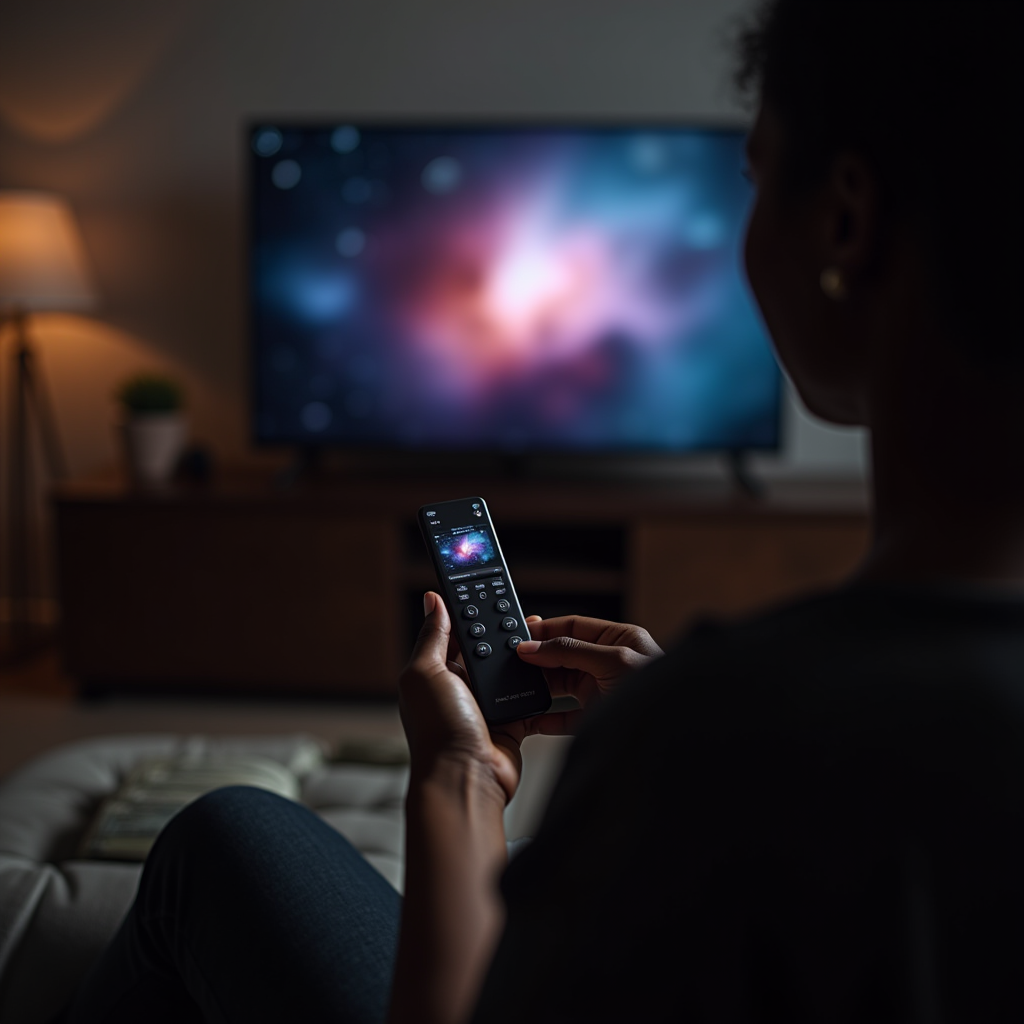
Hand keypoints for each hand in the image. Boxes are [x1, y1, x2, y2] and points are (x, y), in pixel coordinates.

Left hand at [399, 592, 521, 803]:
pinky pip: (526, 696)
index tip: (483, 590)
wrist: (467, 779)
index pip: (452, 633)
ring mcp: (484, 706)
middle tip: (517, 613)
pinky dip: (536, 684)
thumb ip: (432, 635)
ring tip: (535, 637)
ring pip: (508, 670)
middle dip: (499, 632)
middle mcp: (458, 689)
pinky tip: (545, 669)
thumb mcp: (425, 672)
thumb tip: (432, 600)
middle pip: (484, 649)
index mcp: (434, 674)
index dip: (467, 612)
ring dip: (520, 657)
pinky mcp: (510, 722)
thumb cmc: (438, 731)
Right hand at [515, 616, 662, 732]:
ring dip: (539, 687)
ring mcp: (602, 691)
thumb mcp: (614, 661)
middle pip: (563, 655)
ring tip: (518, 686)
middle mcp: (609, 663)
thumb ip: (571, 651)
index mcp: (619, 640)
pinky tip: (531, 717)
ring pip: (561, 685)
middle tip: (512, 661)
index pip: (574, 627)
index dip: (545, 630)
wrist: (676, 737)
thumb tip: (535, 646)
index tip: (520, 635)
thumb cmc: (661, 692)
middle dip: (538, 658)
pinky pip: (564, 717)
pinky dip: (546, 718)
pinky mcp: (597, 718)